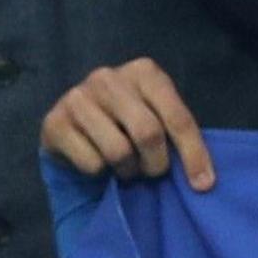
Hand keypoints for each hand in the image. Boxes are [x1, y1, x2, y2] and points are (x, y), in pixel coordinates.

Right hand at [40, 58, 215, 189]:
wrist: (73, 125)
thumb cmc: (125, 123)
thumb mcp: (156, 117)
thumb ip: (175, 135)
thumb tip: (203, 181)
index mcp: (143, 72)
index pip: (177, 116)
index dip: (193, 154)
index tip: (203, 185)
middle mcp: (108, 77)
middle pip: (148, 133)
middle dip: (156, 164)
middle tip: (152, 172)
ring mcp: (77, 97)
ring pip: (118, 151)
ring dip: (127, 171)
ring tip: (125, 168)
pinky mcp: (54, 122)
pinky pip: (91, 163)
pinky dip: (99, 173)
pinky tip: (97, 161)